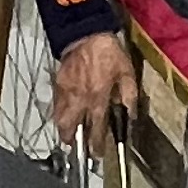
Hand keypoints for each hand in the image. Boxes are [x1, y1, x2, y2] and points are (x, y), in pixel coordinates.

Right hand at [51, 30, 135, 145]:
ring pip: (59, 120)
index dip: (96, 145)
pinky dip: (60, 114)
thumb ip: (129, 96)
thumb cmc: (109, 53)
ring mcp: (65, 93)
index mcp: (98, 98)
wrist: (86, 33)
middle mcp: (79, 100)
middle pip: (70, 129)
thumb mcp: (127, 73)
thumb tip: (130, 114)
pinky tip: (66, 114)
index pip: (96, 129)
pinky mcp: (57, 85)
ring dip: (64, 130)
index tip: (97, 154)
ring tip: (70, 134)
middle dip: (73, 142)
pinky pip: (56, 106)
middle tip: (78, 146)